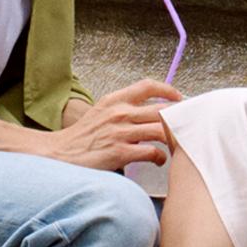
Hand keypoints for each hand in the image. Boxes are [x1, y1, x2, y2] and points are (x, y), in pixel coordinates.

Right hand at [47, 79, 178, 174]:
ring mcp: (120, 132)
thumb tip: (148, 114)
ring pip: (161, 130)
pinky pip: (152, 152)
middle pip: (161, 110)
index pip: (147, 86)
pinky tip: (159, 160)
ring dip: (173, 139)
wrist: (60, 155)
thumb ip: (122, 110)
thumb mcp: (100, 113)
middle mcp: (119, 113)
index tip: (179, 97)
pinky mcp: (120, 152)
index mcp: (114, 100)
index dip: (168, 90)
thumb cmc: (81, 138)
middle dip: (178, 119)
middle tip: (186, 126)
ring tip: (175, 146)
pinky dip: (161, 157)